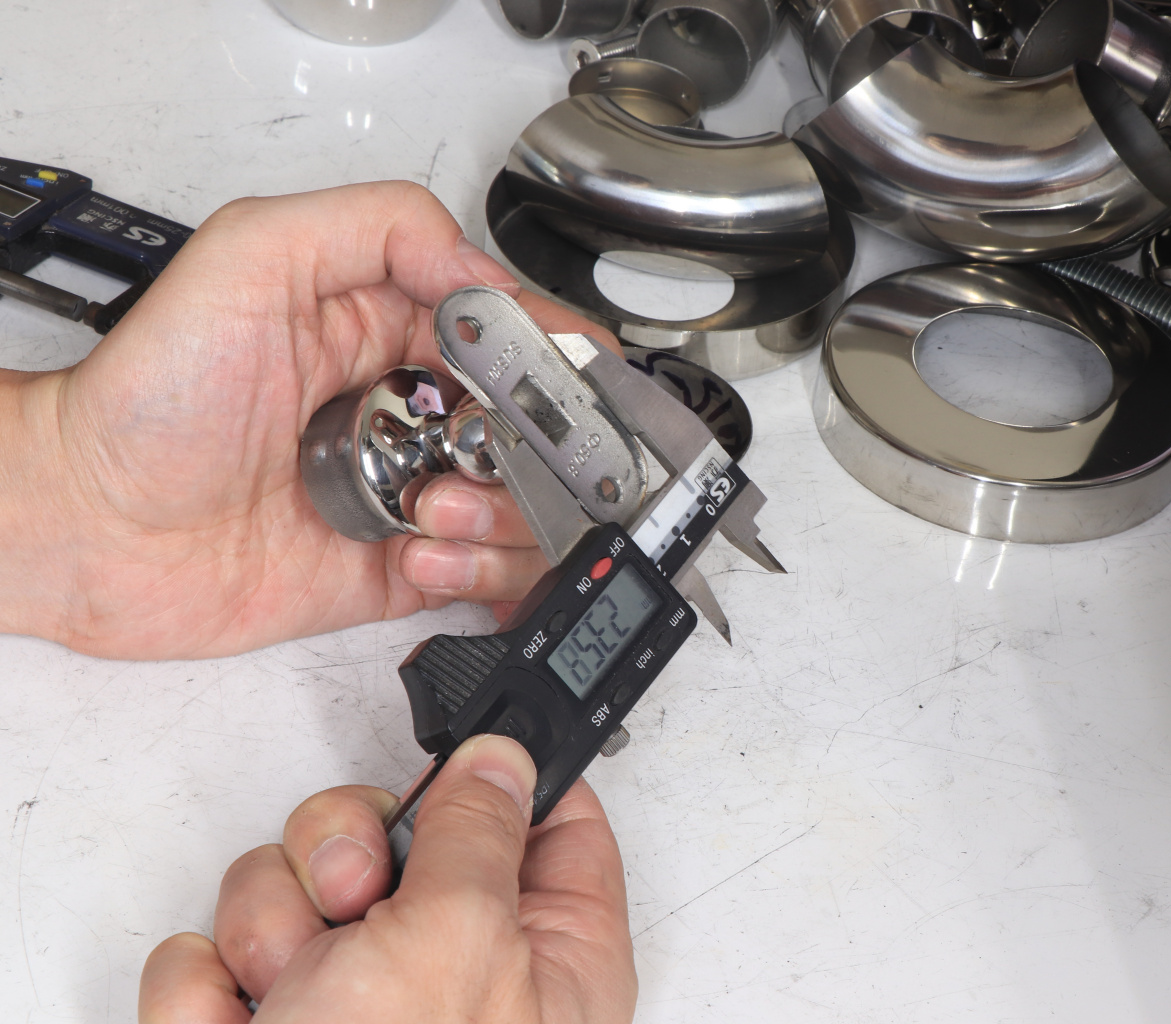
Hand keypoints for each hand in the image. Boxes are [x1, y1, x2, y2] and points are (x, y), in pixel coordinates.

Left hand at [0, 181, 619, 657]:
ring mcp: (408, 489)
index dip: (552, 356)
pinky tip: (420, 555)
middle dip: (536, 446)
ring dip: (502, 514)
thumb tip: (483, 272)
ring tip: (428, 510)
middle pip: (536, 424)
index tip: (566, 381)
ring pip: (525, 506)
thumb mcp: (250, 256)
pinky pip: (484, 577)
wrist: (85, 524)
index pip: (511, 332)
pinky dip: (477, 574)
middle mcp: (408, 408)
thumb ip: (376, 228)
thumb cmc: (147, 397)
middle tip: (487, 455)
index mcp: (388, 325)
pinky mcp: (398, 564)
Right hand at [139, 735, 636, 1022]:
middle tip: (359, 909)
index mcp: (547, 952)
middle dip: (346, 858)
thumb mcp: (463, 944)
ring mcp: (351, 1004)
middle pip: (398, 833)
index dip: (498, 773)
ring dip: (275, 933)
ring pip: (293, 887)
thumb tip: (503, 759)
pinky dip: (211, 996)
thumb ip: (480, 832)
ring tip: (295, 998)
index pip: (549, 819)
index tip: (456, 750)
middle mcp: (453, 971)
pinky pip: (216, 954)